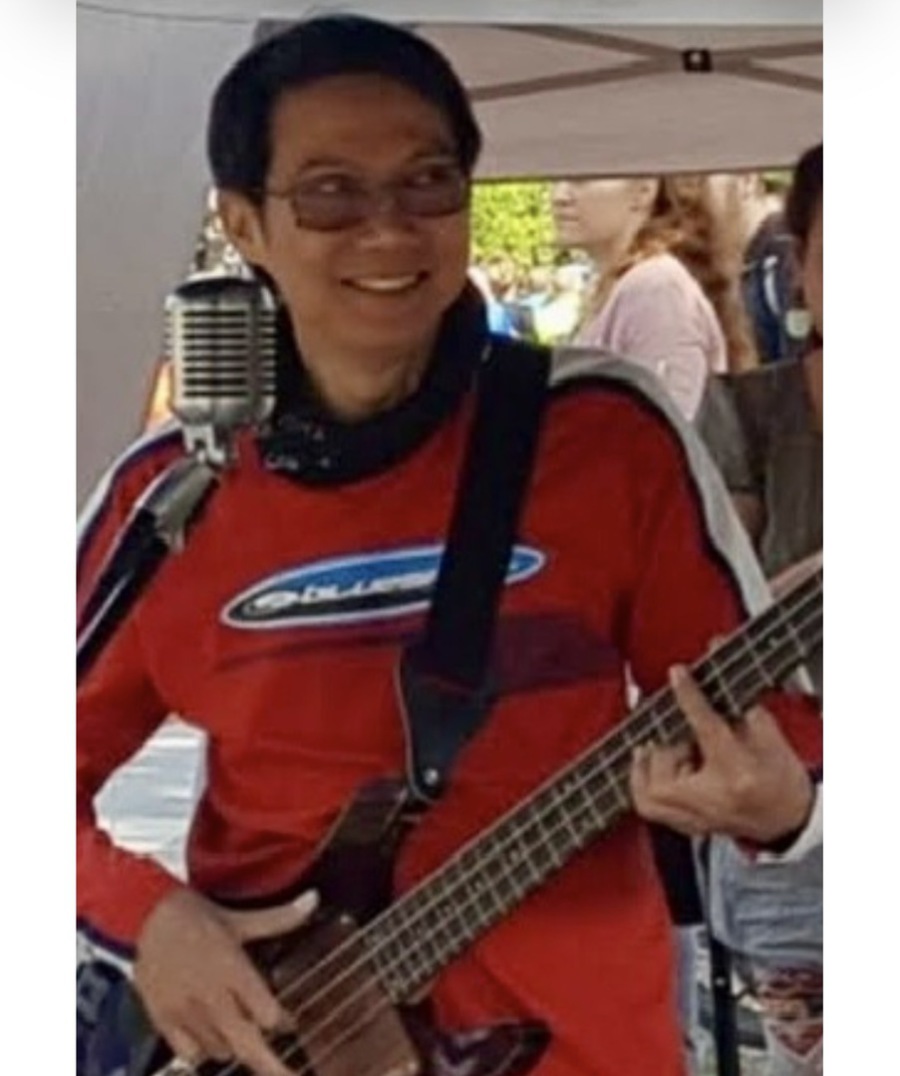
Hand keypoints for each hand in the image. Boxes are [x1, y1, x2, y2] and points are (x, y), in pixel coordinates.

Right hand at [134, 886, 318, 1074]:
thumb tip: (313, 899)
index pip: (266, 1014)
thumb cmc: (193, 915)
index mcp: (232, 970)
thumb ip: (280, 918)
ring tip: (241, 1032)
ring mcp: (185, 1011)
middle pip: (247, 1045)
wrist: (143, 914)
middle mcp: (210, 996)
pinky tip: (212, 1038)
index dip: (283, 1021)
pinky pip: (189, 1053)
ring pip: (220, 1050)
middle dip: (271, 1066)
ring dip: (236, 1046)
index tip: (290, 1022)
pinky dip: (204, 1052)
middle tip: (288, 1075)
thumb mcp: (240, 918)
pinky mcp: (163, 1019)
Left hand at [629, 665, 813, 843]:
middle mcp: (715, 799)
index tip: (678, 675)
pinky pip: (649, 807)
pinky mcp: (689, 825)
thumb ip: (738, 704)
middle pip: (667, 766)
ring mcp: (700, 817)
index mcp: (739, 772)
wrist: (792, 818)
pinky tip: (648, 763)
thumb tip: (715, 673)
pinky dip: (642, 783)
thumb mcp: (769, 736)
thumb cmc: (783, 780)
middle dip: (669, 741)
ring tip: (670, 748)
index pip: (706, 727)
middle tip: (680, 730)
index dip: (689, 696)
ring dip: (653, 762)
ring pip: (650, 791)